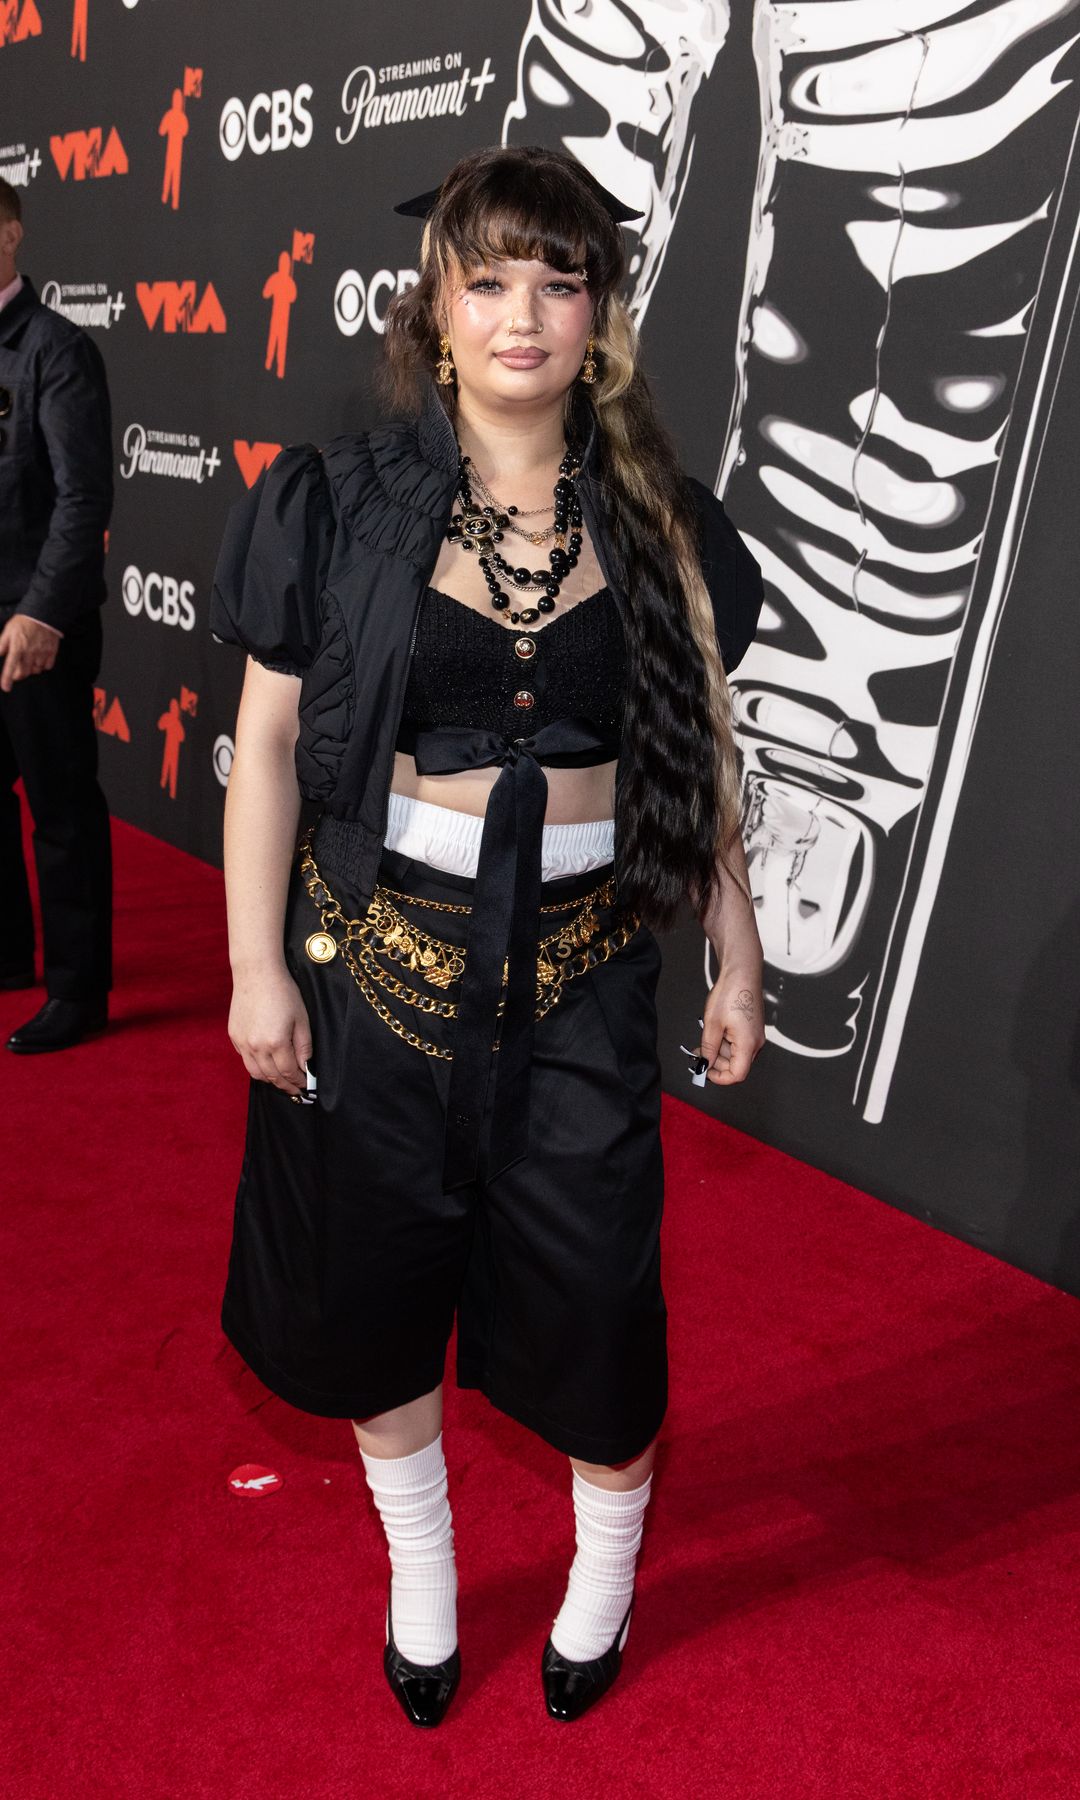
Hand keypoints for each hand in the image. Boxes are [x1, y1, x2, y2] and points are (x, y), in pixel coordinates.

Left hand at [0, 615, 60, 691]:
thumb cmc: (24, 622)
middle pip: (24, 672)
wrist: (43, 613)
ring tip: (29, 660)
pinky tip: (39, 658)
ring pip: (36, 670)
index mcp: (17, 647)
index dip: (7, 679)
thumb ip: (2, 645)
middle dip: (19, 674)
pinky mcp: (52, 652)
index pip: (10, 666)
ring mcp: (42, 653)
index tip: (6, 688)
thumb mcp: (8, 631)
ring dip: (31, 668)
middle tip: (17, 670)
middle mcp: (30, 652)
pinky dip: (43, 665)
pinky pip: (47, 666)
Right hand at [229, 966, 312, 1092]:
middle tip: (296, 1090)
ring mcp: (242, 1043)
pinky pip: (245, 1059)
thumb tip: (306, 1067)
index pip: (289, 1072)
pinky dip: (256, 1067)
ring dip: (270, 1080)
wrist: (256, 974)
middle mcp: (256, 1047)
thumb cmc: (283, 993)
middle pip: (272, 1077)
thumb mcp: (301, 1019)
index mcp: (276, 1043)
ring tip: (281, 1081)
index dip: (299, 1082)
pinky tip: (265, 1065)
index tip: (306, 1085)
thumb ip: (304, 1046)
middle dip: (286, 1086)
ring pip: (256, 1073)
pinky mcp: (234, 1036)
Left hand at [697, 968, 764, 1085]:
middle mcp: (755, 1042)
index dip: (719, 1078)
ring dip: (718, 1052)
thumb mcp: (712, 1024)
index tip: (705, 1072)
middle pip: (735, 1065)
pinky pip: (737, 1044)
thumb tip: (705, 1064)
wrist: (742, 972)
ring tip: (703, 1041)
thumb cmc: (731, 992)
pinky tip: (713, 1034)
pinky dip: (724, 1043)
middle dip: (715, 1063)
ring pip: (735, 1055)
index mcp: (748, 1044)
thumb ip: (708, 1049)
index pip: (737, 1075)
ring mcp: (754, 1035)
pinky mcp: (751, 1029)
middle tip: (698, 1055)